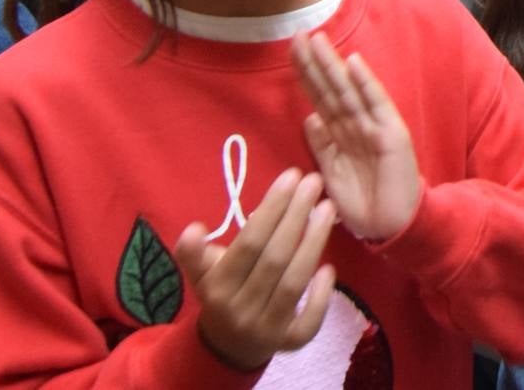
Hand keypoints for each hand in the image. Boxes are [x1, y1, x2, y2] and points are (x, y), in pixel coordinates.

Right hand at [175, 170, 336, 371]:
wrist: (228, 347)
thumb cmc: (221, 294)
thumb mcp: (201, 273)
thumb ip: (194, 252)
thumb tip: (194, 229)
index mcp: (217, 289)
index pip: (249, 244)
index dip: (272, 209)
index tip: (291, 176)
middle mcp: (240, 310)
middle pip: (275, 259)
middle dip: (297, 216)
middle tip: (314, 182)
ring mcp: (267, 329)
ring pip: (293, 284)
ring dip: (314, 243)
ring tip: (328, 208)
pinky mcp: (290, 344)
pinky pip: (310, 321)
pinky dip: (321, 296)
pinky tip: (329, 268)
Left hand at [293, 31, 420, 241]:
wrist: (392, 227)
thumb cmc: (363, 204)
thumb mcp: (332, 175)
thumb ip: (322, 146)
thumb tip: (310, 117)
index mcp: (341, 133)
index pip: (320, 97)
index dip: (306, 75)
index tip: (291, 50)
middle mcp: (357, 124)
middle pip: (331, 88)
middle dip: (315, 62)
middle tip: (298, 35)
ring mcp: (375, 125)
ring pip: (349, 91)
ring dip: (334, 66)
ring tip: (319, 41)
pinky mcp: (392, 133)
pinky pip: (376, 105)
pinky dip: (366, 83)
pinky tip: (354, 63)